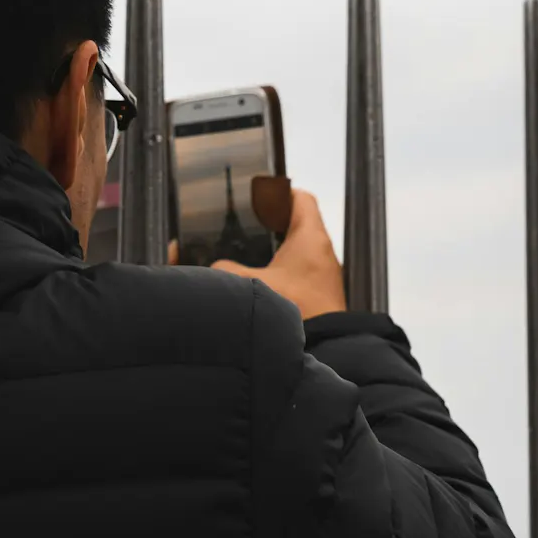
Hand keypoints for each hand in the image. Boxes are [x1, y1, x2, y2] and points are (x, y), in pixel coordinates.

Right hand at [210, 189, 345, 319]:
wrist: (325, 345)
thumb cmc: (299, 309)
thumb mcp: (253, 284)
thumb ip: (227, 271)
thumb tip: (212, 267)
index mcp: (311, 236)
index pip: (300, 198)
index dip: (279, 192)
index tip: (259, 195)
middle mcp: (320, 250)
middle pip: (296, 222)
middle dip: (271, 221)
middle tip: (247, 223)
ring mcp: (321, 272)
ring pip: (296, 247)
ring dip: (275, 247)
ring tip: (248, 250)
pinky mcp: (318, 292)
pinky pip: (298, 269)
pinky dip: (280, 268)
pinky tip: (260, 278)